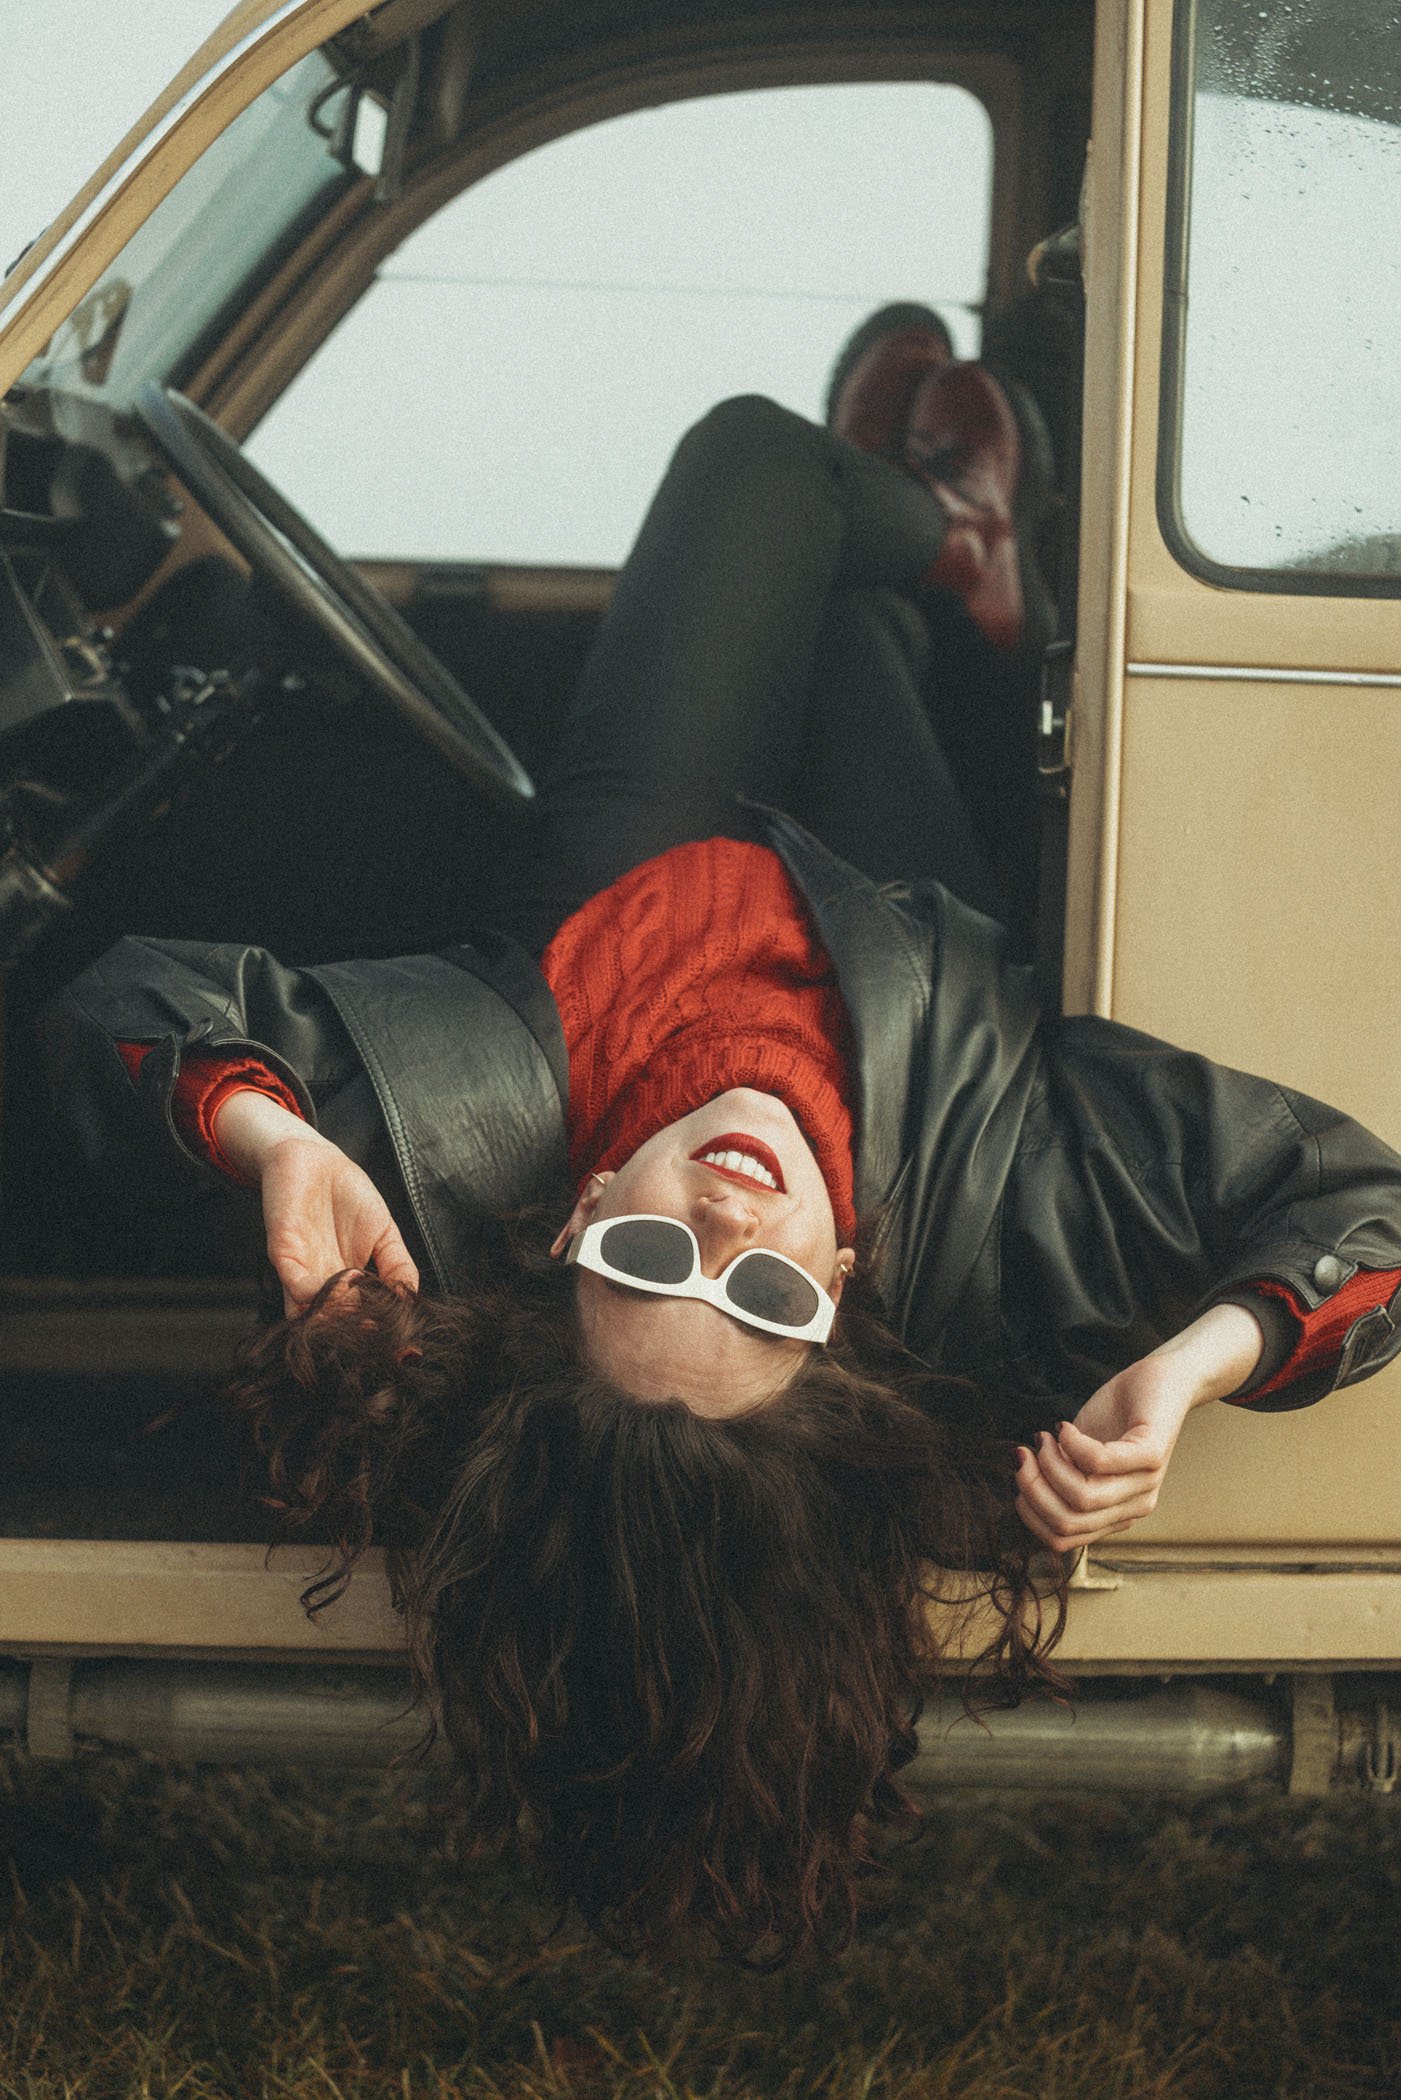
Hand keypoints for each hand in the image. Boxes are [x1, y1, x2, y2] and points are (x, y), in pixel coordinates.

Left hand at [214, 1091, 419, 1315]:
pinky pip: (296, 1285)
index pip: (358, 1320)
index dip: (377, 1330)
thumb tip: (412, 1301)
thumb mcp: (386, 1233)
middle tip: (382, 1328)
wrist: (316, 1160)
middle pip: (334, 1325)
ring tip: (365, 1308)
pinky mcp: (283, 1253)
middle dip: (357, 1333)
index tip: (399, 1335)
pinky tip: (350, 1276)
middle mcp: (321, 1284)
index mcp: (346, 1284)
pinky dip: (321, 1291)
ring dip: (339, 1319)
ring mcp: (301, 1272)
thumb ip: (399, 1267)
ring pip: (312, 1316)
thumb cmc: (349, 1196)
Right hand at [1013, 1302, 1264, 1554]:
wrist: (1161, 1379)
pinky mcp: (1150, 1454)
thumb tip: (1021, 1482)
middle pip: (1067, 1522)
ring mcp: (1145, 1484)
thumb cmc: (1115, 1416)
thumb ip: (1058, 1476)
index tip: (1018, 1474)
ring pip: (1082, 1498)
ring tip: (1046, 1437)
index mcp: (1113, 1515)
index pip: (1062, 1539)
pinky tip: (1065, 1427)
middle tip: (1024, 1453)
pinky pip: (1098, 1462)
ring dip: (1049, 1464)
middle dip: (1032, 1487)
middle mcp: (1132, 1508)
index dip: (1029, 1513)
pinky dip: (1071, 1443)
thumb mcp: (1078, 1455)